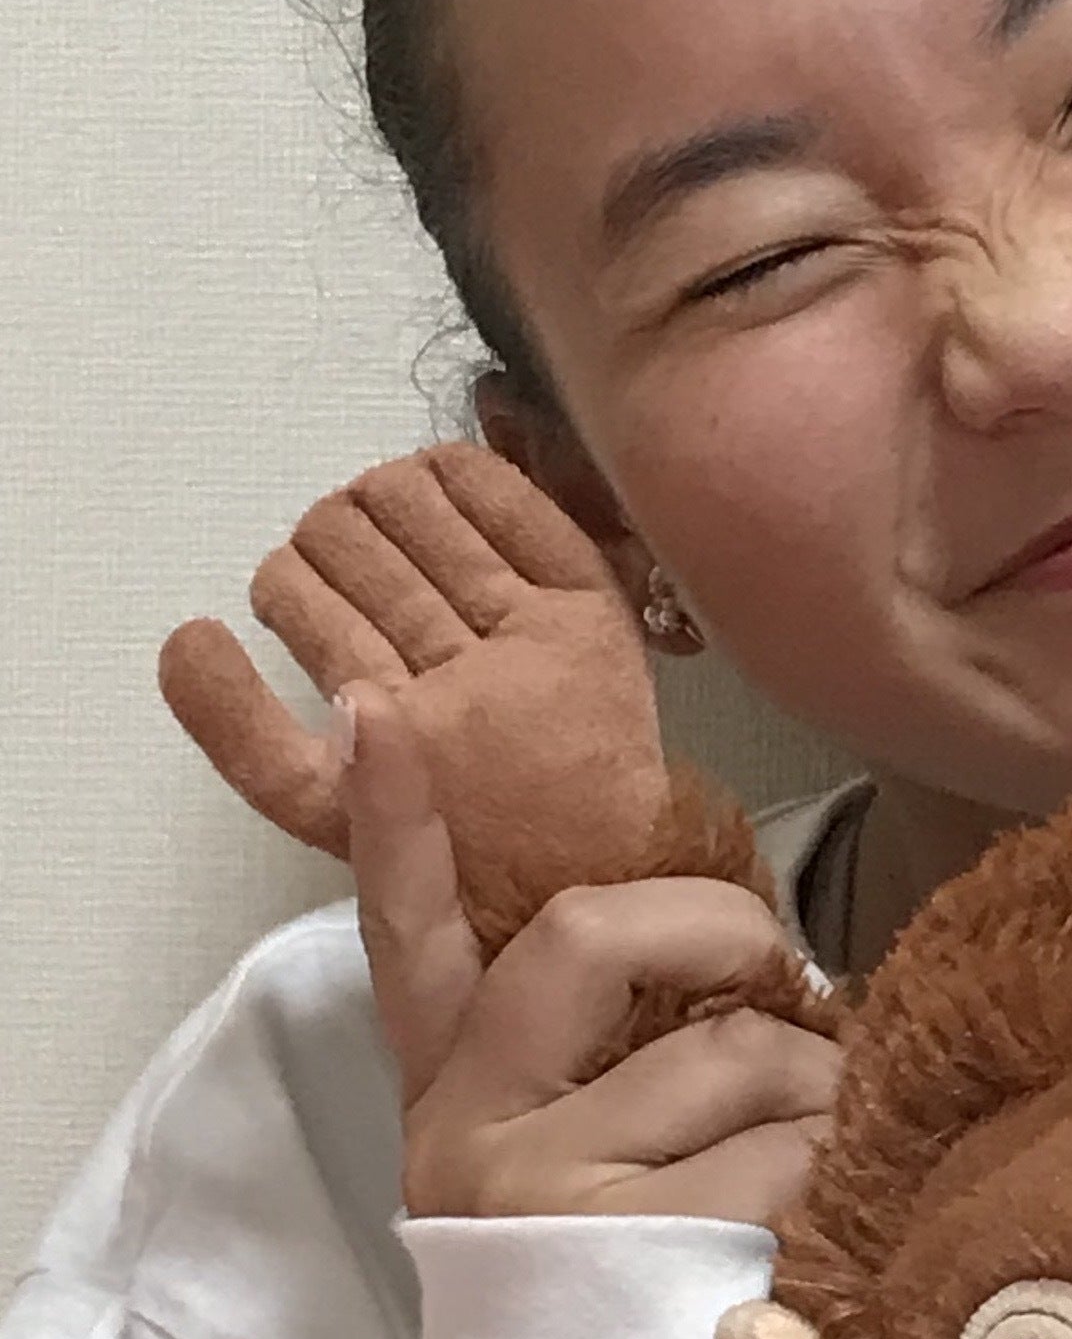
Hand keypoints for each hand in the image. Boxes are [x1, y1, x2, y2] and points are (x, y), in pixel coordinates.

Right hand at [160, 442, 675, 920]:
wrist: (613, 865)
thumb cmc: (471, 845)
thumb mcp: (349, 834)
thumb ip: (271, 751)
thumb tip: (192, 641)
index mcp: (367, 799)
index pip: (269, 723)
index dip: (223, 677)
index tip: (200, 634)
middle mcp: (437, 725)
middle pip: (332, 590)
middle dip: (307, 555)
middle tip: (316, 551)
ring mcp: (521, 659)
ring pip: (407, 533)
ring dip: (363, 507)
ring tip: (360, 511)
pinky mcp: (587, 616)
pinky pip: (510, 510)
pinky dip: (455, 477)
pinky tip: (426, 473)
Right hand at [346, 681, 838, 1225]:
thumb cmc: (610, 1311)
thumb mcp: (570, 1179)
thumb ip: (613, 1070)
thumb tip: (760, 973)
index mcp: (450, 1098)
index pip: (404, 938)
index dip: (395, 822)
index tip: (378, 715)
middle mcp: (473, 1130)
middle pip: (585, 938)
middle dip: (716, 927)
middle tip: (781, 971)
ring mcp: (542, 1186)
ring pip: (733, 1055)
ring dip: (820, 1088)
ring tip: (832, 1153)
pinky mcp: (628, 1247)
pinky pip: (787, 1154)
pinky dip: (840, 1171)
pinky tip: (837, 1224)